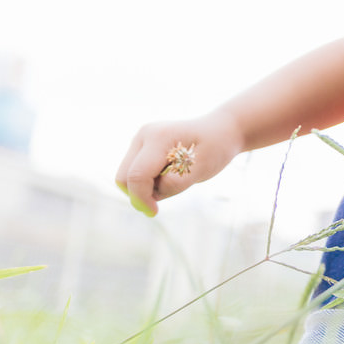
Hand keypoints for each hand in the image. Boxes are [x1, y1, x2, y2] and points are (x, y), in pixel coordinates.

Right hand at [114, 111, 244, 215]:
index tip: (154, 212)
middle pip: (123, 178)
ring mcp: (140, 140)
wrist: (220, 131)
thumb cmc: (215, 148)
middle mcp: (144, 136)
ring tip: (174, 179)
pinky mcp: (141, 148)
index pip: (137, 175)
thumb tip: (153, 195)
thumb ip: (176, 182)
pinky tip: (169, 174)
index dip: (141, 198)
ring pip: (126, 177)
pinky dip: (148, 182)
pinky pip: (134, 173)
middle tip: (171, 190)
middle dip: (141, 193)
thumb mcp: (202, 168)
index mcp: (158, 137)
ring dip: (146, 187)